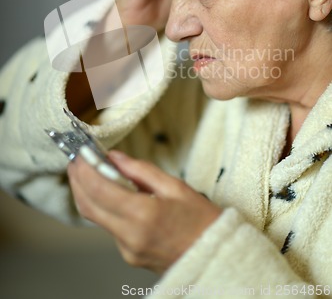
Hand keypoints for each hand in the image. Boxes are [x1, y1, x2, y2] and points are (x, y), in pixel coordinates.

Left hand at [67, 150, 220, 272]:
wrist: (216, 257)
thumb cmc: (202, 221)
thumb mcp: (176, 186)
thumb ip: (141, 170)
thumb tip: (114, 157)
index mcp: (143, 215)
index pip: (99, 190)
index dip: (85, 169)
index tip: (81, 153)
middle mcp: (129, 236)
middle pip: (88, 206)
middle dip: (77, 180)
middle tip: (78, 160)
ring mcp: (127, 249)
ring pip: (95, 217)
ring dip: (87, 193)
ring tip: (90, 171)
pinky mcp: (128, 255)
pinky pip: (109, 226)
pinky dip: (103, 206)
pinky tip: (110, 192)